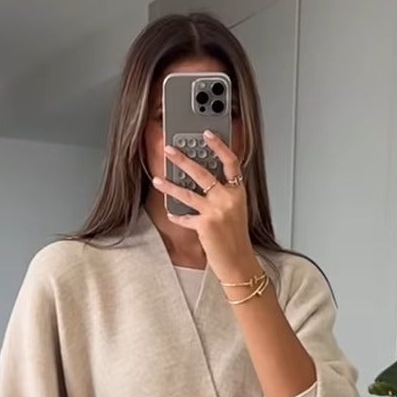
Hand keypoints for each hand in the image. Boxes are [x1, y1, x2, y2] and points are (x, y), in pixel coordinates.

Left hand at [152, 132, 258, 285]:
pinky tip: (171, 213)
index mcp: (237, 192)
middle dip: (183, 159)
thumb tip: (202, 179)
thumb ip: (224, 193)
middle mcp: (228, 199)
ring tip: (158, 179)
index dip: (219, 145)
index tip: (207, 134)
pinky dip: (176, 216)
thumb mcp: (236, 210)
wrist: (238, 262)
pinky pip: (185, 217)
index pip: (231, 162)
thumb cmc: (236, 238)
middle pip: (203, 173)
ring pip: (188, 193)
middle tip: (170, 149)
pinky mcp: (205, 226)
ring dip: (170, 186)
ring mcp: (216, 212)